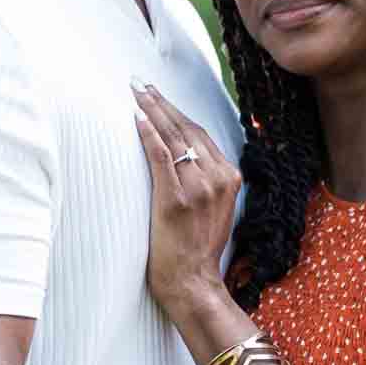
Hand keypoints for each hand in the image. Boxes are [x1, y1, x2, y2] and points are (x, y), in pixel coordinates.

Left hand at [133, 83, 241, 316]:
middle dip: (162, 103)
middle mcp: (218, 178)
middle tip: (141, 83)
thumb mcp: (215, 209)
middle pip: (187, 130)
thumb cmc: (197, 248)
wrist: (192, 282)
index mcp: (230, 178)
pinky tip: (137, 119)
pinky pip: (161, 157)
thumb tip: (185, 157)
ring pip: (174, 138)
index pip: (200, 134)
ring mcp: (199, 189)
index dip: (178, 112)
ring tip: (136, 93)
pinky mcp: (176, 199)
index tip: (159, 94)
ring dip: (152, 111)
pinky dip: (149, 135)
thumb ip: (207, 181)